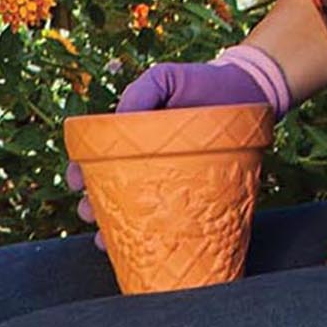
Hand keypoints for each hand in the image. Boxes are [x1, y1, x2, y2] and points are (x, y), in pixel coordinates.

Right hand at [70, 47, 290, 224]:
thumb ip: (140, 92)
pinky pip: (170, 222)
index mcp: (133, 138)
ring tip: (105, 240)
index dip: (81, 172)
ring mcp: (170, 182)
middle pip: (110, 191)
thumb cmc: (203, 83)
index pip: (97, 160)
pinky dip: (153, 237)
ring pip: (135, 212)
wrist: (249, 92)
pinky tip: (142, 248)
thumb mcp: (166, 79)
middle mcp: (147, 164)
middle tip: (90, 214)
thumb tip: (118, 120)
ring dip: (114, 228)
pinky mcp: (193, 197)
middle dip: (93, 206)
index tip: (76, 182)